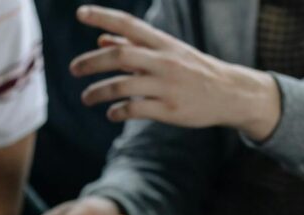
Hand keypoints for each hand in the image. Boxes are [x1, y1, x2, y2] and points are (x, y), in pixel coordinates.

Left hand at [70, 5, 280, 139]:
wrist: (230, 93)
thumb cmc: (193, 70)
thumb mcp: (167, 52)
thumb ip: (133, 46)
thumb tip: (101, 39)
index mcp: (163, 43)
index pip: (129, 24)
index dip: (103, 17)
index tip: (80, 13)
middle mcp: (164, 61)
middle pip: (120, 56)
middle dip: (91, 62)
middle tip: (73, 68)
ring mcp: (167, 86)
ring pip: (122, 86)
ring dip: (98, 92)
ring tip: (86, 98)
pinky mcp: (170, 109)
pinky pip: (134, 109)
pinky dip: (117, 111)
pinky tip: (110, 112)